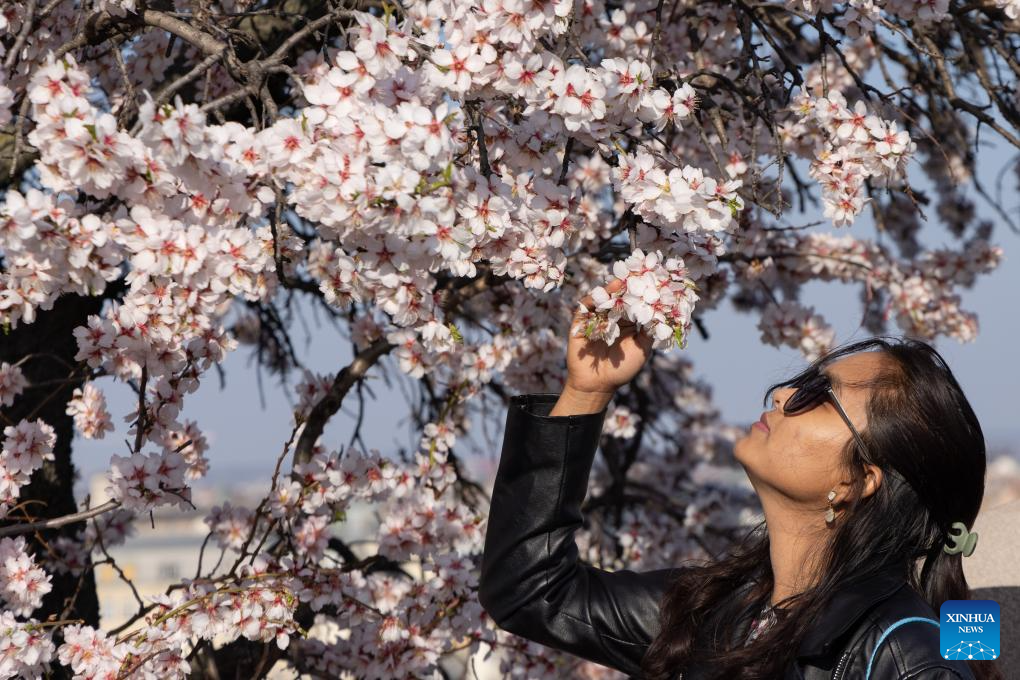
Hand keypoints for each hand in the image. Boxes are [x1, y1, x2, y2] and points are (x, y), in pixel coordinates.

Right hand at [563, 277, 654, 397]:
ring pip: (602, 299)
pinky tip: (601, 296)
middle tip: (634, 274)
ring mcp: (595, 318)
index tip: (649, 281)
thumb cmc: (623, 368)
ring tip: (619, 283)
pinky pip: (585, 308)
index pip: (634, 302)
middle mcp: (611, 317)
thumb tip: (661, 310)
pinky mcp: (580, 323)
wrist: (598, 384)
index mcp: (627, 321)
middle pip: (618, 296)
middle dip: (626, 286)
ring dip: (609, 291)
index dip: (641, 292)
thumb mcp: (642, 348)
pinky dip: (592, 300)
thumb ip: (649, 330)